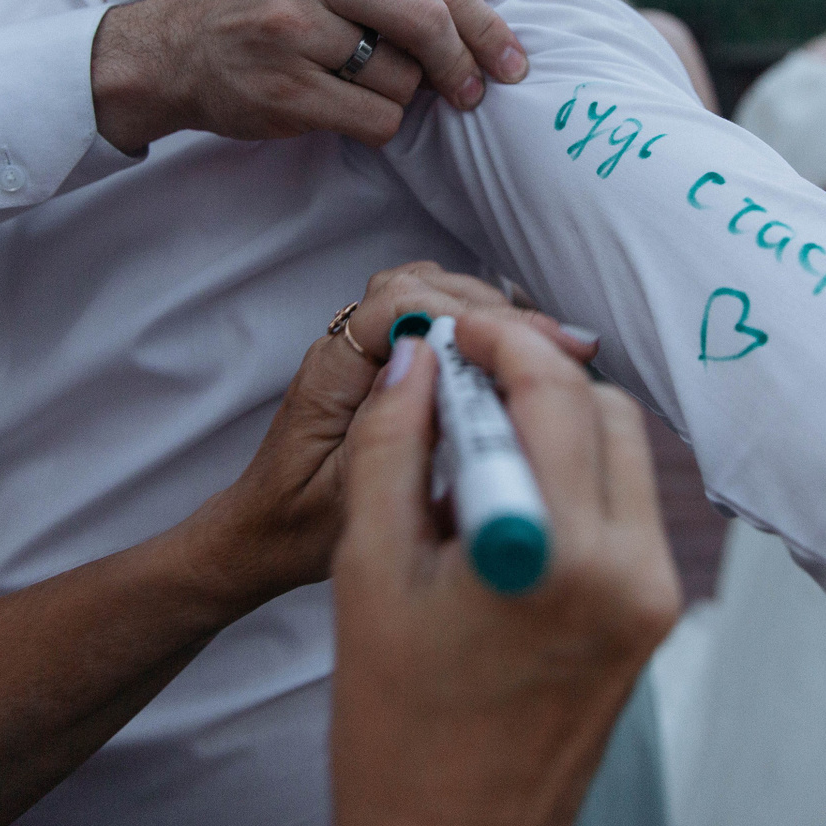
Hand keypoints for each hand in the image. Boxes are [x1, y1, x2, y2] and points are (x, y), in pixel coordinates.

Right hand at [90, 0, 528, 153]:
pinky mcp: (283, 89)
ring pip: (402, 79)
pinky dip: (376, 126)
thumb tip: (487, 32)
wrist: (173, 49)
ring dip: (401, 98)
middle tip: (469, 94)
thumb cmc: (269, 10)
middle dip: (461, 67)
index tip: (514, 64)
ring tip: (358, 86)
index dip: (487, 26)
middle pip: (429, 23)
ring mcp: (293, 31)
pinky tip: (342, 112)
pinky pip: (373, 119)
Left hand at [186, 264, 600, 615]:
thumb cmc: (299, 529)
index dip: (467, 315)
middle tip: (561, 343)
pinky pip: (433, 320)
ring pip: (432, 294)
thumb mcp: (351, 500)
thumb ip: (393, 439)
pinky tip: (518, 355)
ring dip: (491, 313)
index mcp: (333, 370)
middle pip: (423, 285)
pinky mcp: (385, 364)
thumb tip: (455, 386)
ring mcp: (365, 350)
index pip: (399, 305)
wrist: (263, 540)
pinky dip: (479, 328)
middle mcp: (347, 346)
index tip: (526, 344)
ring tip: (549, 345)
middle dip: (495, 309)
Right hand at [332, 315, 680, 825]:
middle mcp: (632, 569)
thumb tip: (419, 359)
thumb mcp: (368, 571)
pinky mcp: (654, 615)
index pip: (553, 389)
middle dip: (531, 375)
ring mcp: (654, 595)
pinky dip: (574, 474)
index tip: (454, 333)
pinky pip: (625, 504)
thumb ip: (395, 446)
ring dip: (556, 421)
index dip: (500, 341)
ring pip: (622, 448)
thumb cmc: (397, 728)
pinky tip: (506, 500)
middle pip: (601, 407)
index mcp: (561, 554)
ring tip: (476, 447)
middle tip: (460, 380)